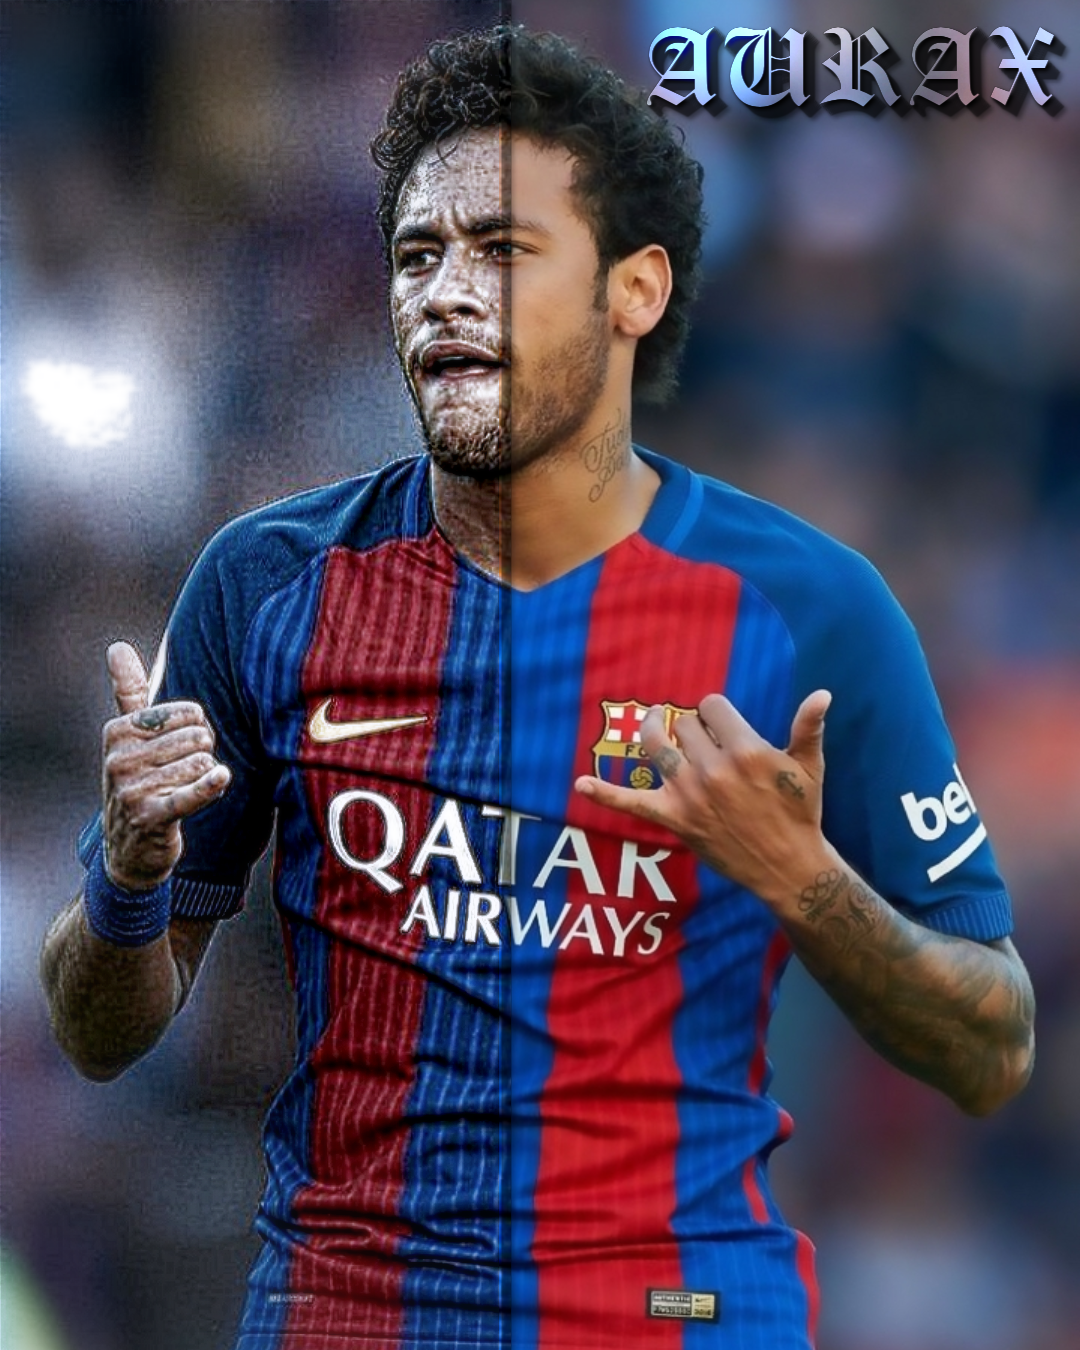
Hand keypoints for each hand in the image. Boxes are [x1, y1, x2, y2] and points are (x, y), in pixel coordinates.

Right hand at [102, 642, 230, 890]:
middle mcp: (119, 758)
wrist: (128, 849)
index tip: (179, 750)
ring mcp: (131, 788)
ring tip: (182, 792)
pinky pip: (190, 793)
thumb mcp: (129, 737)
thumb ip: (128, 692)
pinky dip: (209, 786)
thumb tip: (116, 646)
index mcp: (118, 731)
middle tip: (185, 775)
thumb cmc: (137, 781)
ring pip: (202, 764)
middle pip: (198, 738)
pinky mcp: (149, 816)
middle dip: (204, 754)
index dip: (198, 731)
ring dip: (204, 779)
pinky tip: (221, 779)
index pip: (189, 713)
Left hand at [575, 690, 833, 906]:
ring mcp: (690, 794)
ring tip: (655, 729)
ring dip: (653, 734)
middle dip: (693, 728)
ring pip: (657, 747)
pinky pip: (632, 802)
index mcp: (747, 750)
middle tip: (706, 744)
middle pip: (684, 724)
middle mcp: (714, 769)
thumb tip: (822, 694)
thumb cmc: (800, 812)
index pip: (712, 706)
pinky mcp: (674, 819)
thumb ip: (808, 728)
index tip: (723, 725)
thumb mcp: (809, 768)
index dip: (716, 712)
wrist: (788, 865)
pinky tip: (580, 785)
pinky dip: (605, 793)